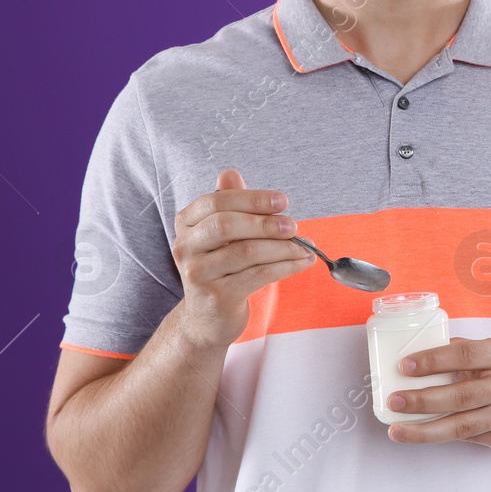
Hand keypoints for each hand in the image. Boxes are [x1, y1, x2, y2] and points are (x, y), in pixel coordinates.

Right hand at [172, 168, 315, 350]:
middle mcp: (185, 247)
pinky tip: (302, 262)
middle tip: (294, 225)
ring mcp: (198, 274)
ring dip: (284, 247)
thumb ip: (229, 203)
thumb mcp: (223, 234)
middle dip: (266, 222)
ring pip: (247, 251)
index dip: (252, 198)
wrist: (208, 318)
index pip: (216, 201)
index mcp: (186, 224)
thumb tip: (230, 173)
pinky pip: (258, 275)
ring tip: (305, 247)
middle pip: (227, 224)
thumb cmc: (221, 267)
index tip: (283, 200)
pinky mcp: (216, 297)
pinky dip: (286, 266)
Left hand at [386, 337, 490, 449]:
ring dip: (425, 429)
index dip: (432, 360)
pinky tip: (424, 434)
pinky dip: (444, 437)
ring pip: (462, 425)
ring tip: (397, 430)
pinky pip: (470, 439)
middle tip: (394, 401)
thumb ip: (462, 352)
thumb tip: (419, 352)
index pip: (464, 355)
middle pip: (460, 395)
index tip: (404, 366)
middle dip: (422, 400)